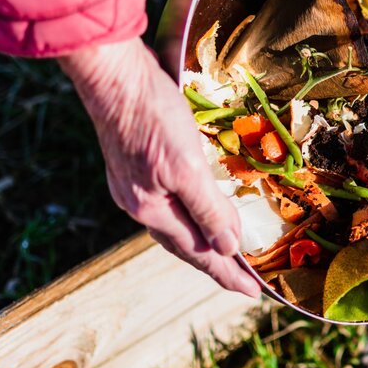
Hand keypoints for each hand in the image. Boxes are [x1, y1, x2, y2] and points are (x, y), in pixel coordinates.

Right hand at [58, 37, 260, 296]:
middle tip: (244, 280)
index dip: (227, 272)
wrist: (115, 75)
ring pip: (176, 224)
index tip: (252, 292)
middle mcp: (140, 203)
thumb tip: (228, 247)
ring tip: (224, 253)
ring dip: (202, 239)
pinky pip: (170, 204)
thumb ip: (207, 208)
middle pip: (186, 243)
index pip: (198, 251)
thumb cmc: (152, 116)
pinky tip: (198, 209)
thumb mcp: (186, 165)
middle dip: (217, 263)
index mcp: (152, 208)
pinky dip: (190, 215)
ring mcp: (135, 185)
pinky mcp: (137, 165)